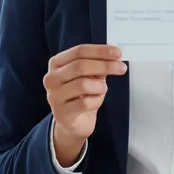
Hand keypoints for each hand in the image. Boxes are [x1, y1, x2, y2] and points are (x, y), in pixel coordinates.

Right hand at [43, 44, 127, 165]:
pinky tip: (95, 102)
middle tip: (121, 68)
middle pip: (80, 66)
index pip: (79, 51)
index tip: (117, 53)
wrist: (73, 122)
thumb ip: (99, 65)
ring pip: (83, 84)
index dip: (100, 51)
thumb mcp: (90, 76)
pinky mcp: (62, 112)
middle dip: (105, 66)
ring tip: (101, 90)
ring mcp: (54, 96)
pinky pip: (85, 103)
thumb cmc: (81, 95)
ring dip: (99, 87)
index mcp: (57, 63)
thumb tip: (114, 56)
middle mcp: (51, 78)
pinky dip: (96, 101)